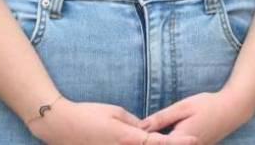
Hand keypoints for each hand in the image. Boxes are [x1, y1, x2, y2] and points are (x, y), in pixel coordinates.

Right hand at [30, 99, 197, 143]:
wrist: (59, 124)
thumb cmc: (89, 113)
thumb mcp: (117, 113)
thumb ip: (135, 123)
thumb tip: (145, 130)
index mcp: (128, 138)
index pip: (158, 142)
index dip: (178, 142)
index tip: (194, 140)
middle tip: (187, 142)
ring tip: (169, 140)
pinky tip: (143, 141)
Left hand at [140, 90, 254, 144]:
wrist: (233, 110)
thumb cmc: (208, 104)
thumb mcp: (183, 107)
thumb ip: (161, 118)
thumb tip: (139, 127)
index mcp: (179, 140)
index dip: (139, 142)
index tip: (125, 139)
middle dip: (148, 141)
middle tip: (131, 138)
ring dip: (158, 142)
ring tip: (144, 138)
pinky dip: (168, 142)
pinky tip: (160, 139)